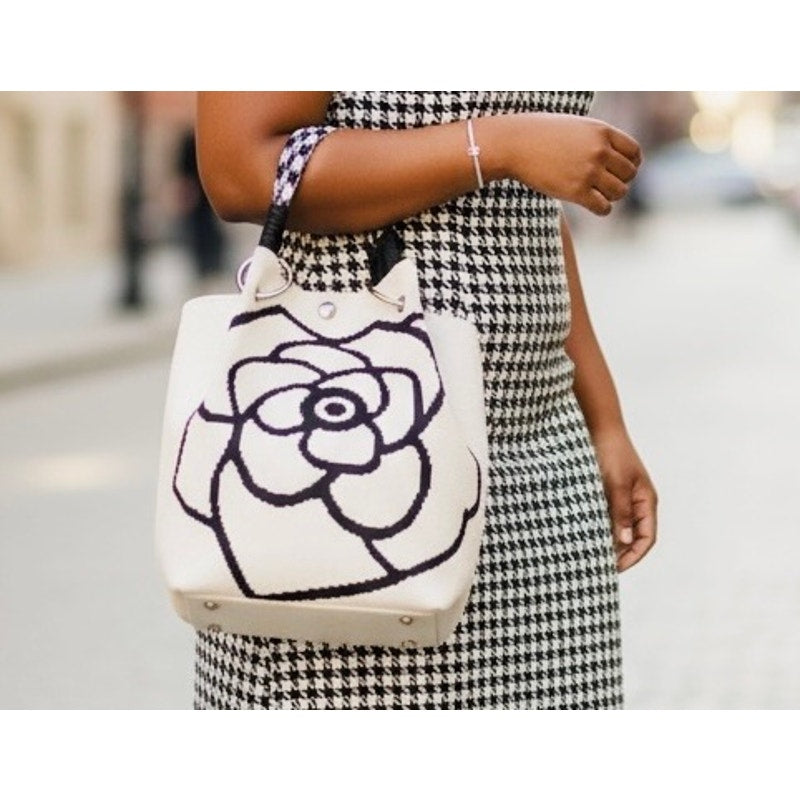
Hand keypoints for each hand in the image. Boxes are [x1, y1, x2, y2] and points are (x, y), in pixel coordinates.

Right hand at [501, 113, 641, 215]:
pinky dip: (602, 209)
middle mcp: (600, 150)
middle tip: (606, 184)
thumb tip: (612, 156)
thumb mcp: (576, 127)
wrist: (515, 144)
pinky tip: (593, 205)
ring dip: (611, 196)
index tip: (620, 170)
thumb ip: (597, 138)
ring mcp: (589, 171)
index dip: (632, 164)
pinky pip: (603, 207)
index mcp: (602, 131)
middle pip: (629, 174)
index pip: (634, 152)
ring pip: (619, 192)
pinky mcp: (576, 191)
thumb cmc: (541, 134)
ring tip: (597, 194)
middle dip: (621, 181)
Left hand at [591, 428, 657, 570]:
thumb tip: (624, 540)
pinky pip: (608, 516)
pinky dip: (600, 527)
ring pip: (620, 528)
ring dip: (608, 541)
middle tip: (598, 566)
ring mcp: (624, 498)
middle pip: (634, 537)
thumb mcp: (616, 483)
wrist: (599, 427)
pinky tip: (584, 534)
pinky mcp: (609, 493)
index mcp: (646, 501)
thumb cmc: (611, 452)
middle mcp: (638, 503)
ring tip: (590, 554)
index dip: (633, 556)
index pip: (646, 539)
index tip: (614, 568)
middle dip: (620, 553)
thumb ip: (620, 511)